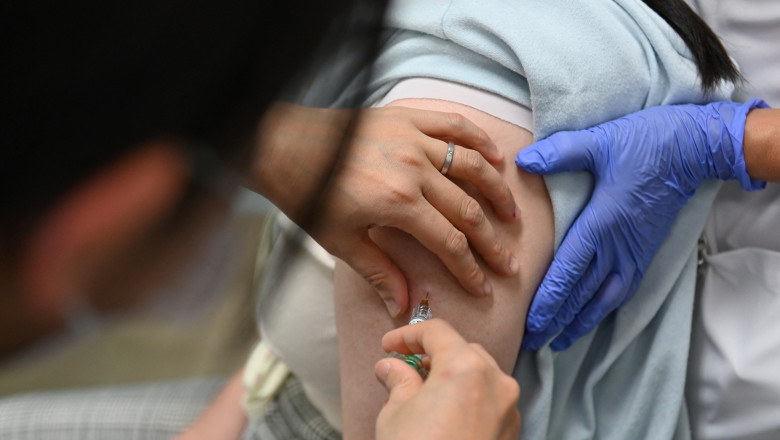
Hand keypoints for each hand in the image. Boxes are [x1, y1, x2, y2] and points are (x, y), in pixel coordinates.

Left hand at [254, 103, 518, 316]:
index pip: (449, 243)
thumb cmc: (308, 194)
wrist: (281, 145)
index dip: (470, 269)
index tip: (484, 287)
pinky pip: (453, 125)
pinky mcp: (406, 118)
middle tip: (509, 264)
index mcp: (398, 203)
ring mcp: (413, 139)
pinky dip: (478, 140)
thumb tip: (403, 307)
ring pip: (472, 166)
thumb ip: (379, 272)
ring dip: (497, 192)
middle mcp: (414, 169)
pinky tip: (496, 156)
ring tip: (511, 215)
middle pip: (468, 210)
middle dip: (492, 242)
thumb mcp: (341, 240)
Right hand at [374, 319, 520, 439]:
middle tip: (404, 366)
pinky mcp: (511, 433)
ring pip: (481, 374)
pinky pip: (491, 400)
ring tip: (423, 390)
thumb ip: (398, 381)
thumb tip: (391, 367)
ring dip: (453, 374)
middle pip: (463, 350)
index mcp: (465, 368)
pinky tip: (445, 412)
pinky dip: (469, 397)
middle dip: (433, 354)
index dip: (407, 335)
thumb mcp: (395, 414)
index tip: (389, 347)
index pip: (437, 332)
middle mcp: (495, 382)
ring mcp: (508, 409)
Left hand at [516, 99, 767, 349]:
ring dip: (579, 322)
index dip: (548, 301)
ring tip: (559, 342)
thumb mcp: (600, 142)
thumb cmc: (645, 143)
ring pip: (603, 298)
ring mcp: (634, 251)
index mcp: (602, 223)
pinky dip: (604, 308)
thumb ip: (561, 153)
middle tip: (532, 341)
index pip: (568, 271)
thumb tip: (523, 161)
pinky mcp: (645, 250)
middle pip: (581, 294)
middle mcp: (617, 245)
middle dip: (555, 320)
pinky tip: (592, 317)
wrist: (693, 148)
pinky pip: (622, 289)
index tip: (530, 322)